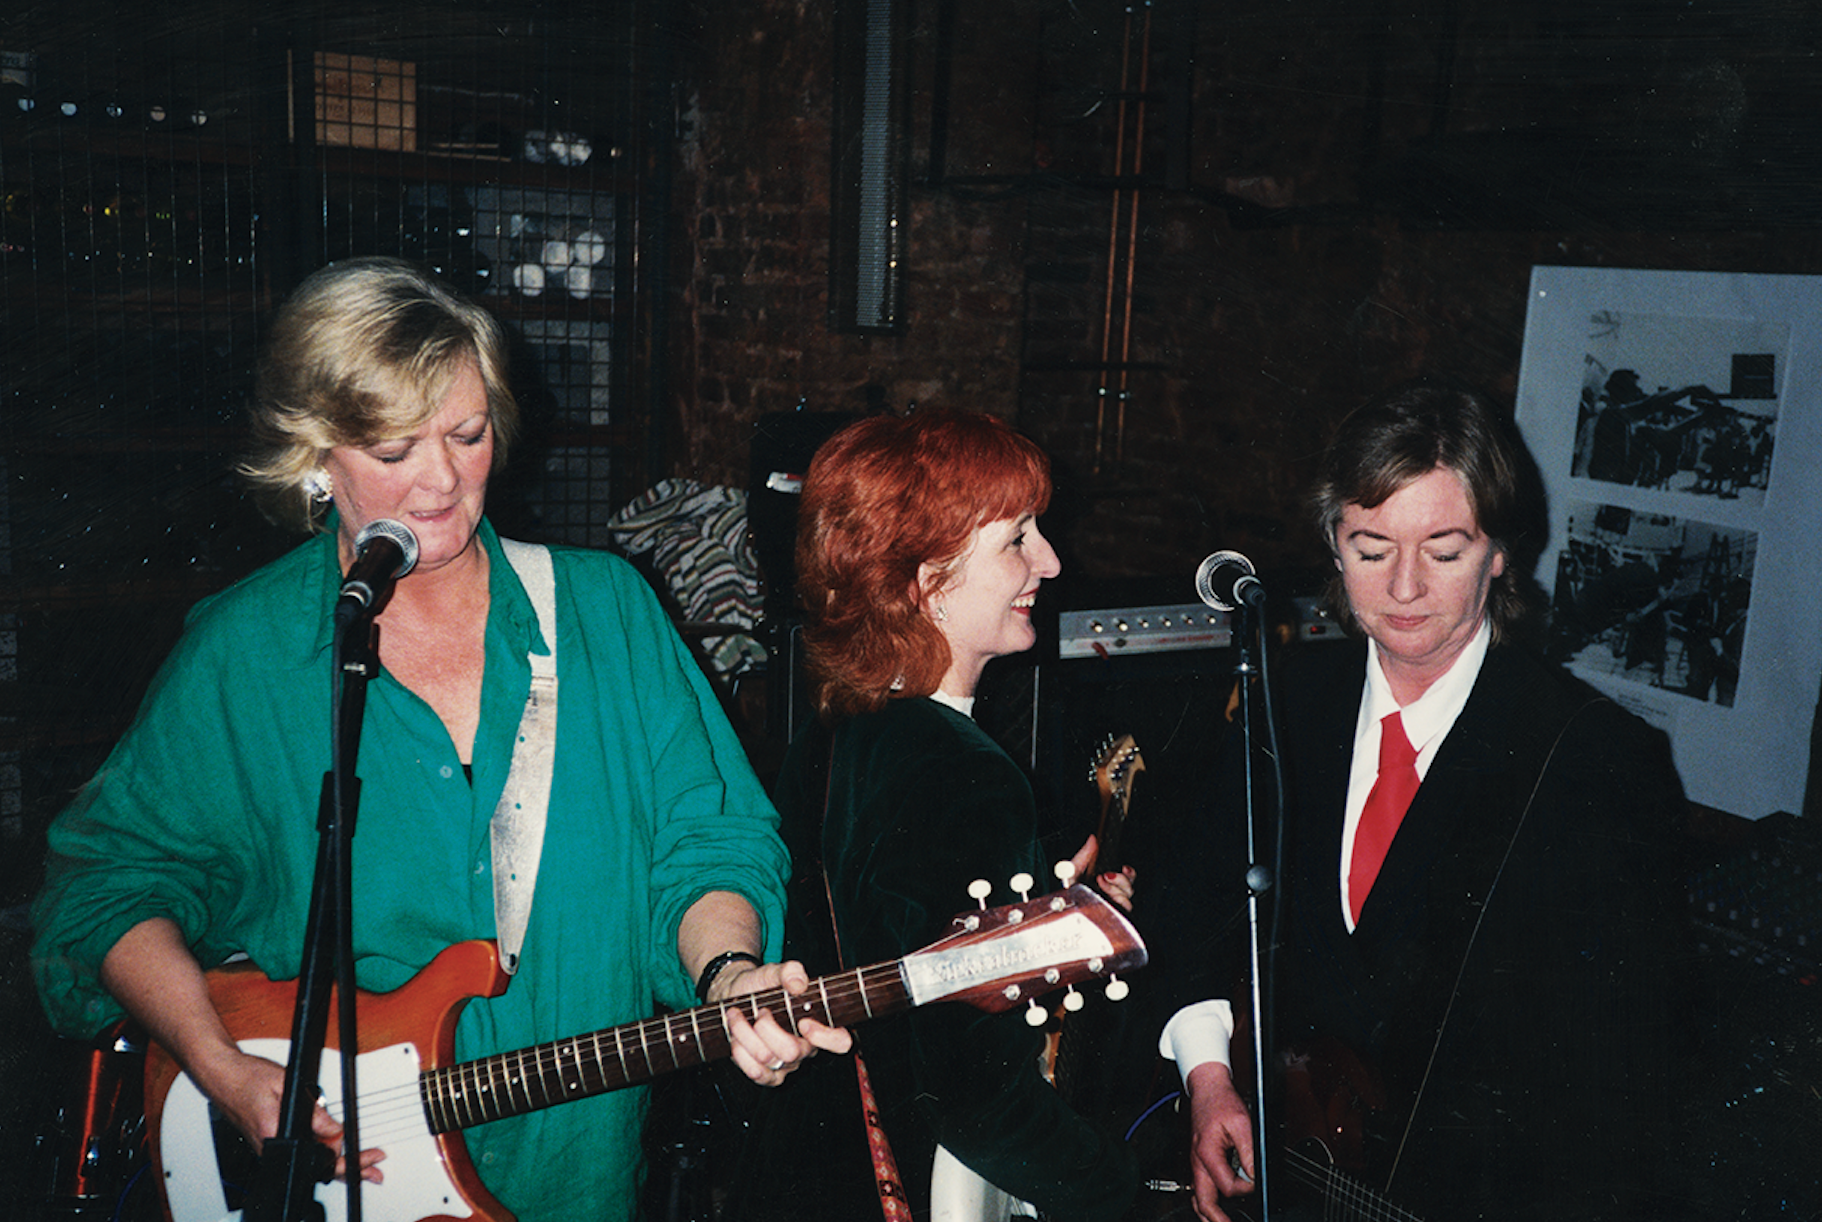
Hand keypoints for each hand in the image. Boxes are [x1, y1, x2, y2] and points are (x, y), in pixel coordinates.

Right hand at [191, 1045, 385, 1184]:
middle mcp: (272, 1147)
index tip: (367, 1156)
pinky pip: (302, 1149)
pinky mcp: (272, 1141)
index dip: (347, 1158)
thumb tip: (335, 1130)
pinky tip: (335, 1145)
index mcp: (276, 1136)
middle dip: (348, 1166)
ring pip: (310, 1159)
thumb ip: (314, 1112)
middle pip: (316, 1166)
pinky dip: (321, 1149)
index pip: (318, 1159)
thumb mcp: (288, 1087)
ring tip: (362, 1159)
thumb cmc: (248, 1078)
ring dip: (337, 1158)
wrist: (223, 1077)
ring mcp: (271, 1146)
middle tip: (373, 1163)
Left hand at [712, 959, 854, 1085]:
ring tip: (739, 1016)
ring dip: (745, 1034)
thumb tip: (799, 984)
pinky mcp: (767, 1075)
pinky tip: (737, 1036)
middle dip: (767, 1028)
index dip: (825, 1037)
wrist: (734, 997)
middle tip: (760, 1012)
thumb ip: (790, 971)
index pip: (841, 1041)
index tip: (803, 1022)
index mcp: (818, 1023)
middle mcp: (806, 1048)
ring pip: (767, 1059)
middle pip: (792, 1052)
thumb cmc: (760, 986)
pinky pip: (755, 1072)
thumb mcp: (774, 971)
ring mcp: (786, 1065)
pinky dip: (740, 1051)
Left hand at [1066, 835, 1136, 912]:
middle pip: (1130, 887)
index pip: (1127, 878)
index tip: (1124, 867)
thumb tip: (1093, 839)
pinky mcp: (1111, 914)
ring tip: (1101, 882)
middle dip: (1121, 879)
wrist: (1061, 905)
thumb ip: (1085, 854)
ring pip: (1128, 896)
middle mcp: (1112, 895)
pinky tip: (1106, 894)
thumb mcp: (1073, 868)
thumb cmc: (1067, 889)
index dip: (1129, 873)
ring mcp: (1112, 905)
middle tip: (1106, 875)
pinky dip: (1118, 899)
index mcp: (1106, 883)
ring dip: (1116, 887)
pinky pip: (1124, 907)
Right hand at [1184, 1061, 1254, 1221]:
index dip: (1245, 1188)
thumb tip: (1254, 1175)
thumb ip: (1249, 1152)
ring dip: (1208, 1214)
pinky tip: (1213, 1208)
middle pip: (1203, 1201)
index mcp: (1207, 1154)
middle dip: (1216, 1219)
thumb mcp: (1242, 1123)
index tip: (1255, 1181)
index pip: (1227, 1186)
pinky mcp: (1198, 1160)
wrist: (1207, 1088)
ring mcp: (1196, 1162)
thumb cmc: (1221, 1102)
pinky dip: (1205, 1202)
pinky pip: (1198, 1187)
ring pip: (1197, 1197)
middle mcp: (1198, 1161)